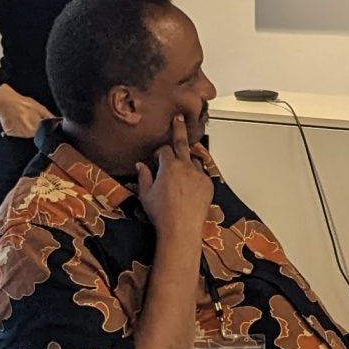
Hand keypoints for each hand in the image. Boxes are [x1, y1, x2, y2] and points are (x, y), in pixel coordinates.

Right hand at [0, 83, 47, 139]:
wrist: (5, 102)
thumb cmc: (21, 103)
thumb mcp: (39, 107)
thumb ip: (49, 116)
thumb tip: (56, 121)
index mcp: (36, 127)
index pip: (43, 133)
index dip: (42, 127)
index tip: (39, 121)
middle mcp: (27, 133)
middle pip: (34, 134)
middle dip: (34, 127)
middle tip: (29, 117)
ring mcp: (18, 134)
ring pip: (26, 134)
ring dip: (26, 128)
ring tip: (22, 118)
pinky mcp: (10, 134)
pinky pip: (17, 133)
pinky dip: (17, 128)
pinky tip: (16, 120)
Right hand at [136, 115, 211, 239]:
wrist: (181, 230)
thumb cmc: (161, 214)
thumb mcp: (146, 194)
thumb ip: (144, 176)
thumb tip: (140, 165)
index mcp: (170, 166)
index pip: (165, 150)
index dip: (159, 153)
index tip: (156, 159)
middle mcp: (186, 167)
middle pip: (182, 142)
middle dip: (179, 129)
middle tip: (178, 119)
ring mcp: (199, 175)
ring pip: (193, 161)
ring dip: (187, 161)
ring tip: (182, 170)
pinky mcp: (208, 185)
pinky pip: (201, 175)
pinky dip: (195, 176)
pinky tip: (189, 187)